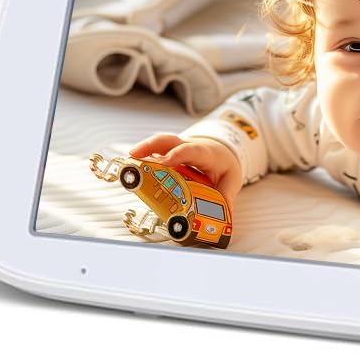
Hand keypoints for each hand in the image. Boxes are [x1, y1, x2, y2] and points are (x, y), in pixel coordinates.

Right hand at [128, 132, 243, 207]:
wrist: (223, 150)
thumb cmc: (223, 164)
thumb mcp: (231, 180)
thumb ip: (226, 196)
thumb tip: (223, 217)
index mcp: (205, 153)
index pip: (191, 151)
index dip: (178, 154)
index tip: (164, 161)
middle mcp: (189, 147)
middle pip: (169, 140)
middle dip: (151, 145)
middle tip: (134, 155)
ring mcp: (178, 148)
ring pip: (159, 143)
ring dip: (143, 149)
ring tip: (128, 160)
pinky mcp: (170, 153)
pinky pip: (156, 151)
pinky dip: (144, 156)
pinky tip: (133, 165)